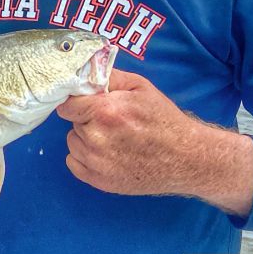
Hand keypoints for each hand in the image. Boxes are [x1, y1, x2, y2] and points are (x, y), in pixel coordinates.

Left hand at [56, 68, 252, 215]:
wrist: (185, 157)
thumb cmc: (164, 120)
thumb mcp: (140, 87)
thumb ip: (109, 77)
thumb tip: (85, 71)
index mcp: (105, 111)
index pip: (66, 104)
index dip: (76, 101)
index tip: (86, 102)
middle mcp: (97, 138)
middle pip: (73, 123)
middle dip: (87, 118)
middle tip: (111, 120)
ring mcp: (98, 163)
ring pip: (73, 143)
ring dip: (86, 138)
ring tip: (112, 137)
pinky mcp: (100, 181)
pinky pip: (74, 164)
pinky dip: (85, 157)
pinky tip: (106, 153)